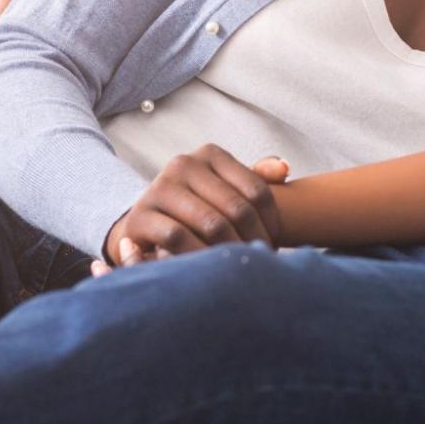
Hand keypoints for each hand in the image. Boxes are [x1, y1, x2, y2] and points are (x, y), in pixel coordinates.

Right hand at [93, 148, 289, 273]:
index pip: (256, 190)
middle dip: (252, 240)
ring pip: (211, 223)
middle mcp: (183, 163)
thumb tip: (284, 168)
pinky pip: (178, 238)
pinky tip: (209, 268)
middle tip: (259, 262)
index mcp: (210, 154)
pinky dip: (199, 255)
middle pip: (236, 208)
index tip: (272, 244)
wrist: (146, 226)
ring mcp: (159, 187)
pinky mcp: (140, 215)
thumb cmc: (197, 209)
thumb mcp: (226, 190)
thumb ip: (257, 179)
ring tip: (239, 268)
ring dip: (229, 251)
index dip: (271, 223)